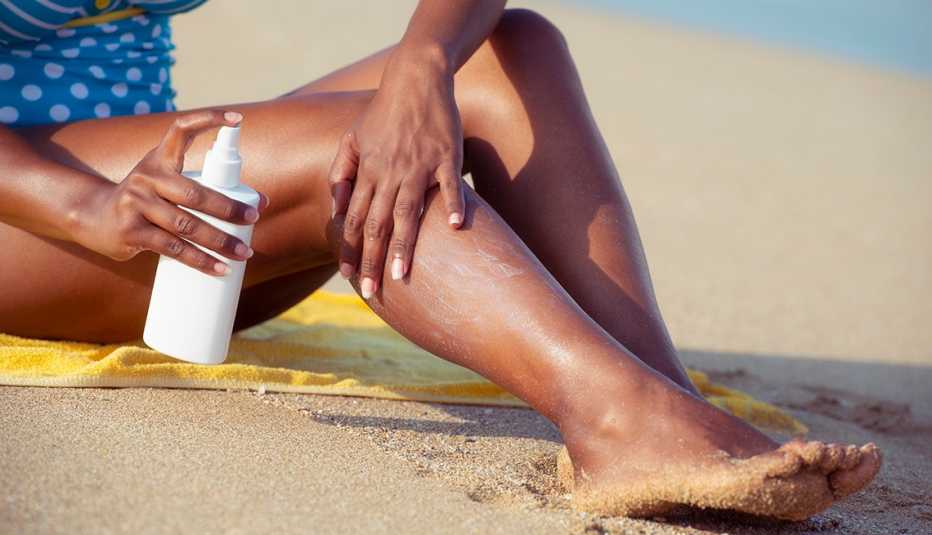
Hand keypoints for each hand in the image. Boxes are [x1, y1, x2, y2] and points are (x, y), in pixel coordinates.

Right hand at [73, 110, 268, 275]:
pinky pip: (174, 249)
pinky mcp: (131, 232)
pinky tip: (220, 269)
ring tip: (244, 253)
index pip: (182, 129)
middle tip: (253, 217)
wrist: (92, 217)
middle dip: (228, 208)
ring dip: (220, 242)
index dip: (209, 119)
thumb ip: (206, 186)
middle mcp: (147, 177)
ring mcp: (137, 204)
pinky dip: (200, 261)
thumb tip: (262, 202)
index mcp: (159, 159)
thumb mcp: (166, 182)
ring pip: (187, 226)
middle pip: (195, 193)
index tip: (238, 119)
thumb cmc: (145, 199)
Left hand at [329, 54, 464, 297]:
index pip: (355, 220)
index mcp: (368, 171)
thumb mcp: (352, 138)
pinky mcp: (446, 156)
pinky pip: (449, 184)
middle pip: (378, 224)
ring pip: (407, 211)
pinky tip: (456, 228)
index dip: (351, 250)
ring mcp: (419, 166)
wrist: (416, 80)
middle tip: (372, 291)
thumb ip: (341, 172)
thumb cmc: (384, 113)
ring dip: (404, 245)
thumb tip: (337, 207)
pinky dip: (453, 204)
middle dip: (373, 260)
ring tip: (403, 275)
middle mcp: (390, 172)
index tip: (350, 278)